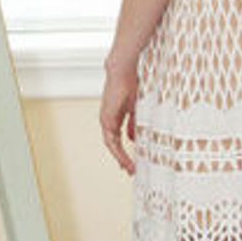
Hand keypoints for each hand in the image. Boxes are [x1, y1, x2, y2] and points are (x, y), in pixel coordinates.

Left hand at [99, 56, 138, 175]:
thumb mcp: (135, 107)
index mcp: (115, 116)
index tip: (133, 160)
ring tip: (130, 168)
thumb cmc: (130, 83)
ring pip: (112, 145)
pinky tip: (127, 158)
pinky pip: (112, 141)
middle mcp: (108, 120)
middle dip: (122, 158)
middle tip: (131, 169)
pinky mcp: (107, 119)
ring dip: (121, 157)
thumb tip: (133, 137)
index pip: (118, 137)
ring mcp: (106, 120)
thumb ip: (134, 123)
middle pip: (114, 144)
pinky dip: (119, 151)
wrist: (123, 70)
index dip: (125, 149)